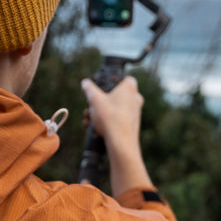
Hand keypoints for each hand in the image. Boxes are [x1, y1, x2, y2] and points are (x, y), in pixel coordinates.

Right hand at [80, 76, 151, 195]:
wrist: (120, 142)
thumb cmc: (111, 118)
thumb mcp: (94, 99)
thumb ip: (89, 89)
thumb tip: (85, 83)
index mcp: (129, 87)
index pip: (121, 78)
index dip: (108, 82)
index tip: (99, 88)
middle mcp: (135, 98)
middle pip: (114, 95)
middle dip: (98, 102)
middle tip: (89, 107)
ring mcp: (135, 112)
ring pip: (114, 107)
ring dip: (99, 112)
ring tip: (88, 119)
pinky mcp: (131, 124)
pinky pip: (117, 118)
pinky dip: (106, 121)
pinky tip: (94, 127)